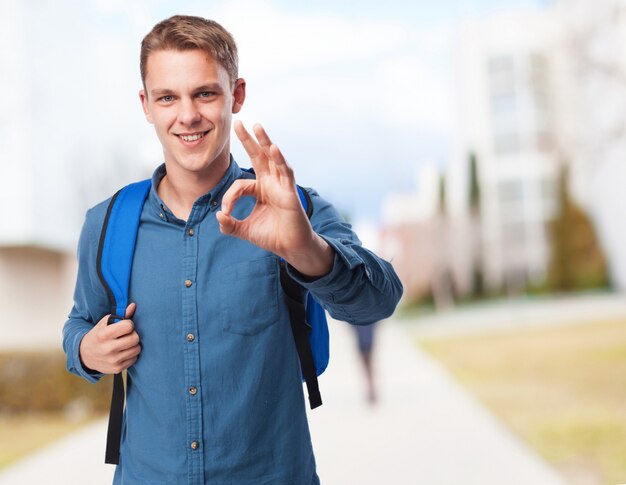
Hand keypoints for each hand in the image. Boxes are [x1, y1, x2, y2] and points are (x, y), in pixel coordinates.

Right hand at [79, 303, 140, 373]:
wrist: (84, 356)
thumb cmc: (98, 336)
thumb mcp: (105, 323)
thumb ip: (121, 314)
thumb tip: (133, 306)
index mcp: (104, 335)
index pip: (129, 326)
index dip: (129, 324)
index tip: (125, 325)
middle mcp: (108, 348)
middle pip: (135, 338)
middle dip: (133, 334)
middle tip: (126, 335)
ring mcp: (113, 360)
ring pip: (137, 348)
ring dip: (133, 345)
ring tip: (125, 343)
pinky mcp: (117, 368)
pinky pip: (135, 358)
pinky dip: (131, 354)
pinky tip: (123, 352)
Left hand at [216, 121, 333, 276]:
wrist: (290, 248)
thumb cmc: (272, 236)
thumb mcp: (245, 231)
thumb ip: (229, 224)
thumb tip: (218, 215)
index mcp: (260, 189)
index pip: (240, 185)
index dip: (229, 197)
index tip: (226, 212)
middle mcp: (271, 183)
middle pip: (258, 156)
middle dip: (248, 139)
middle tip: (237, 122)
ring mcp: (281, 185)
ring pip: (272, 159)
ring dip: (265, 142)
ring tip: (257, 126)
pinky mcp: (290, 192)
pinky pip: (284, 173)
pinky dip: (279, 160)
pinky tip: (273, 148)